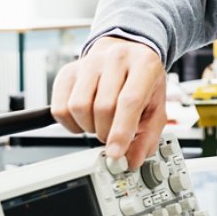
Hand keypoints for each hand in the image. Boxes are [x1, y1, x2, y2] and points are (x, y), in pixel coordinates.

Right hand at [50, 37, 166, 166]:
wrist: (127, 56)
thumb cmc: (143, 82)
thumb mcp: (156, 108)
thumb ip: (148, 136)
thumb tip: (132, 159)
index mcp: (144, 64)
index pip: (129, 101)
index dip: (121, 132)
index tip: (115, 153)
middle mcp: (115, 58)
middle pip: (103, 107)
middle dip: (106, 132)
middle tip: (112, 136)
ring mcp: (88, 62)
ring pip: (78, 107)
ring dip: (88, 127)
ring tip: (100, 124)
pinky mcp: (67, 72)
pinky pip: (60, 108)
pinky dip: (70, 124)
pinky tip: (85, 119)